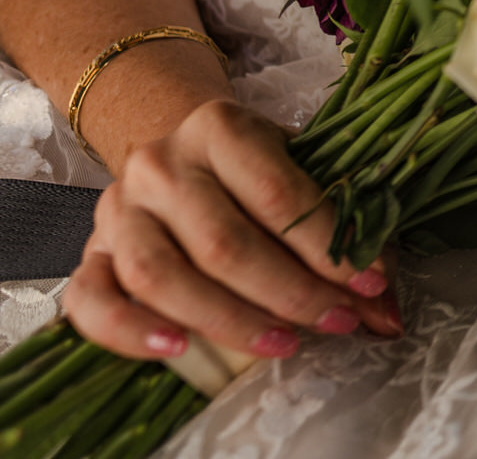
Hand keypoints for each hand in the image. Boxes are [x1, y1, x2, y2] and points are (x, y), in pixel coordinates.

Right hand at [63, 100, 400, 360]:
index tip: (370, 284)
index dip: (327, 247)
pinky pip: (91, 301)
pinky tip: (178, 350)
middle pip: (222, 243)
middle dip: (290, 292)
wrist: (181, 154)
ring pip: (160, 275)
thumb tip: (387, 307)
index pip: (277, 193)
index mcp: (219, 127)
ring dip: (227, 320)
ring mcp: (117, 210)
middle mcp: (160, 165)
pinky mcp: (89, 253)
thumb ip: (347, 225)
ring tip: (284, 343)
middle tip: (339, 320)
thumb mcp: (303, 169)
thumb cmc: (254, 167)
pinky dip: (130, 332)